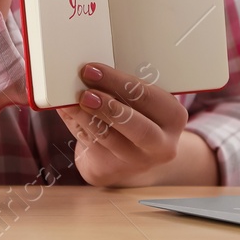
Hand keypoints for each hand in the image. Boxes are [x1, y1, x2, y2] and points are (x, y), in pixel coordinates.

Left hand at [57, 62, 192, 186]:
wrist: (129, 155)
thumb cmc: (133, 115)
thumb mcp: (137, 100)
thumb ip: (118, 87)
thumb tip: (88, 71)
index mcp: (172, 118)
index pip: (147, 97)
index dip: (118, 82)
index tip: (92, 69)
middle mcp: (161, 145)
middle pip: (137, 127)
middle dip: (109, 108)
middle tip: (85, 94)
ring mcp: (137, 163)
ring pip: (110, 139)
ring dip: (86, 117)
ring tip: (71, 102)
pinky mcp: (110, 170)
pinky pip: (91, 147)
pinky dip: (76, 126)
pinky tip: (67, 113)